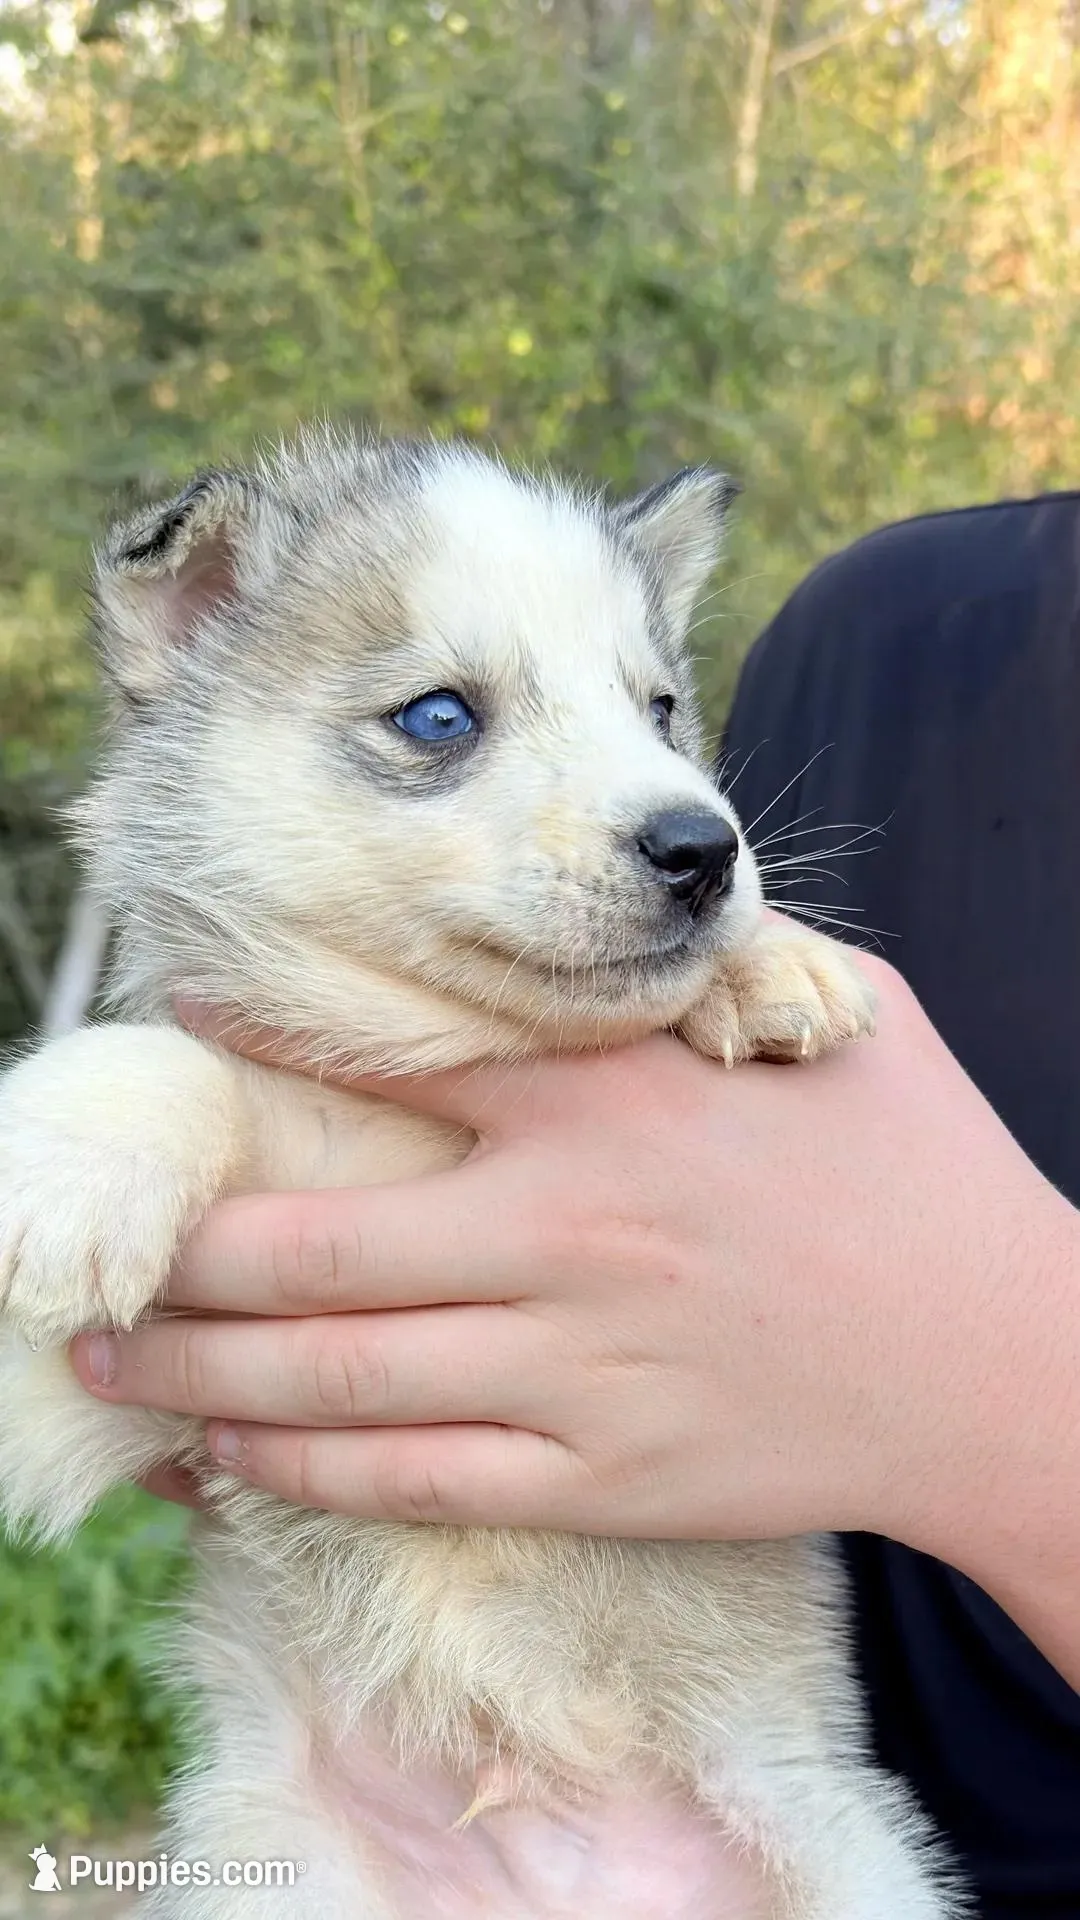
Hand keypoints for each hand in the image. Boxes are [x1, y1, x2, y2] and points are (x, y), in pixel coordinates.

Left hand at [69, 962, 1079, 1680]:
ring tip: (114, 1355)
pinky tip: (230, 1455)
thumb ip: (718, 959)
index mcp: (614, 1100)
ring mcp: (577, 1366)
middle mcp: (568, 1230)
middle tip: (103, 1250)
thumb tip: (644, 910)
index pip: (393, 1061)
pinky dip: (301, 1472)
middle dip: (187, 1249)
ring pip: (334, 1375)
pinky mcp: (599, 1476)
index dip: (264, 1047)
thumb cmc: (925, 1168)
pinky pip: (410, 1481)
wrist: (1005, 1362)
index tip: (181, 1034)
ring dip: (202, 1369)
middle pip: (313, 1242)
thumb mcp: (839, 1014)